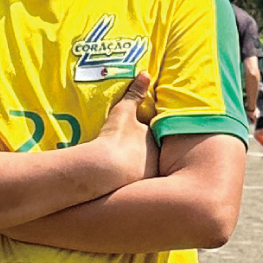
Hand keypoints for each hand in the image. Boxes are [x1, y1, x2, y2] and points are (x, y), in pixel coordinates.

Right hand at [96, 68, 156, 182]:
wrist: (106, 168)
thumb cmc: (115, 138)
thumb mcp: (124, 112)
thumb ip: (135, 93)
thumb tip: (146, 73)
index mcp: (154, 140)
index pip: (154, 138)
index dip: (144, 139)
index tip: (133, 141)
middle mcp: (157, 159)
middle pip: (153, 156)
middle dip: (145, 157)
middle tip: (130, 158)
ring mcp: (149, 175)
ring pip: (146, 172)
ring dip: (139, 172)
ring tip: (125, 173)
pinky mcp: (138, 190)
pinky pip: (135, 185)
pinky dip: (130, 184)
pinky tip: (119, 187)